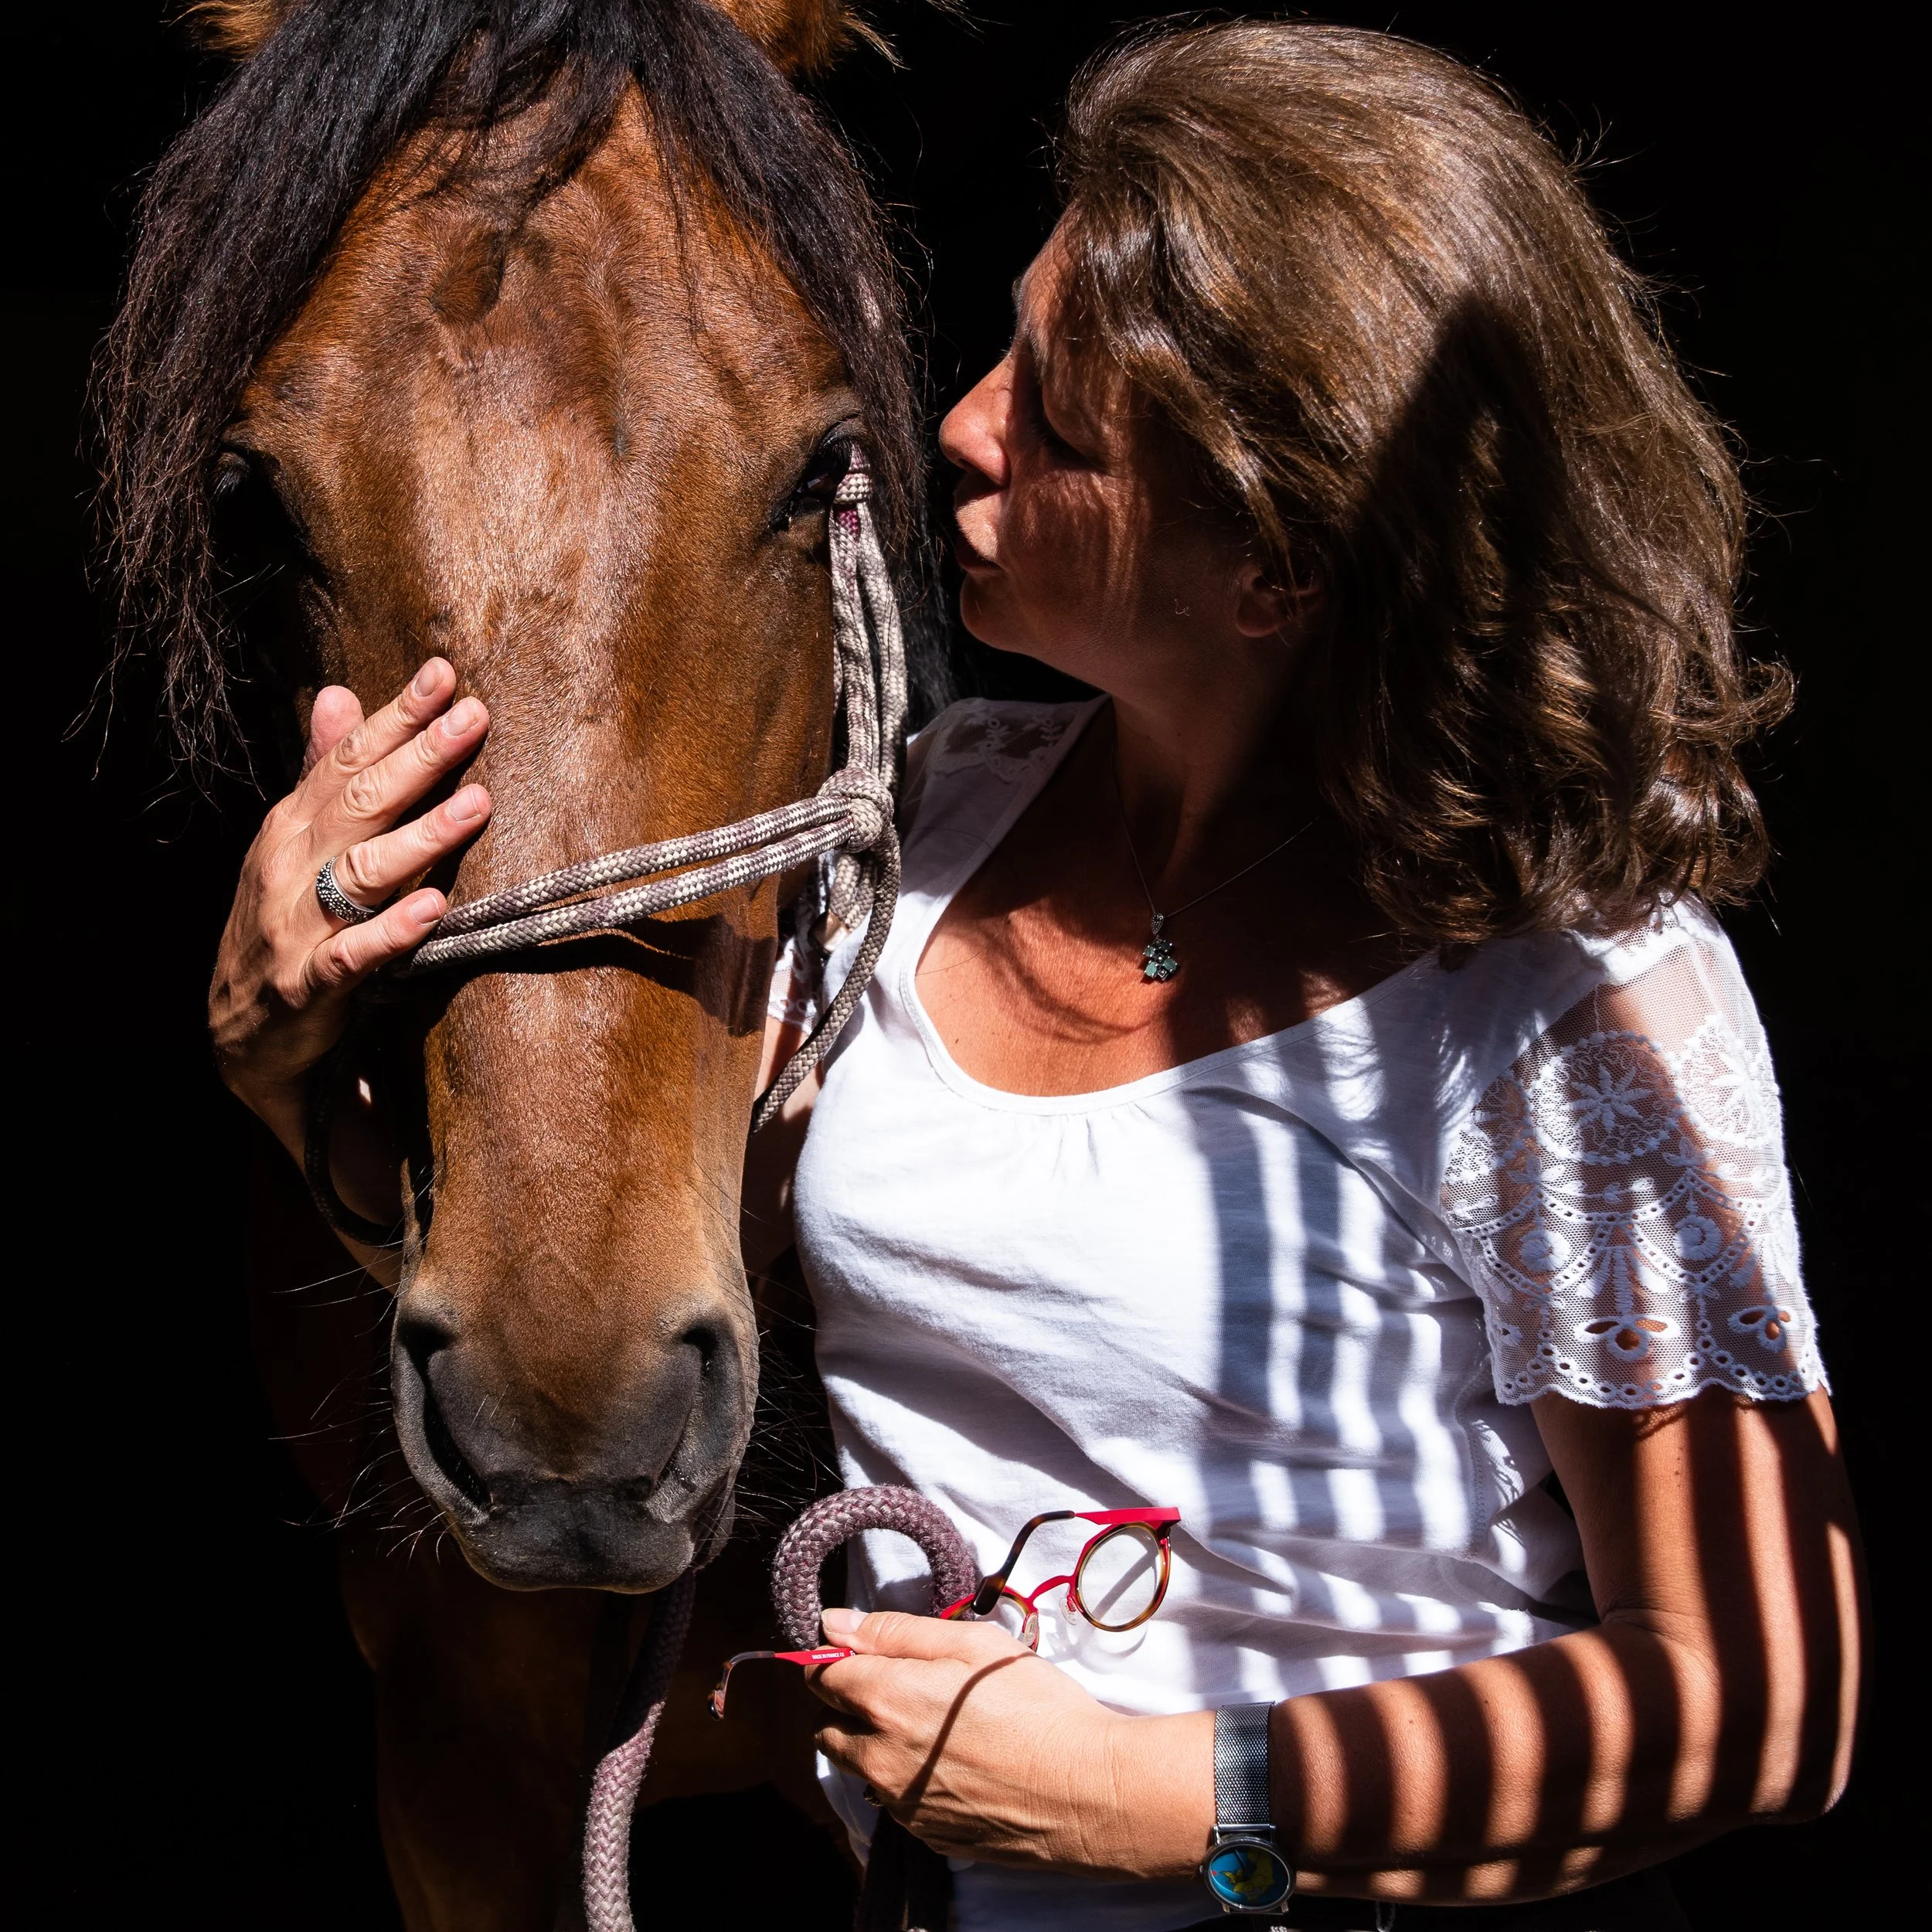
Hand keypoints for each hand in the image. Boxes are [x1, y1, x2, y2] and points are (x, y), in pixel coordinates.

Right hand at [208, 659, 490, 1134]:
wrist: (239, 1028)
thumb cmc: (283, 919)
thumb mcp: (295, 839)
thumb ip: (322, 771)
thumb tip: (339, 694)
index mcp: (293, 824)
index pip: (349, 758)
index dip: (397, 716)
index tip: (445, 674)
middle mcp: (290, 864)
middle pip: (362, 800)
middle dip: (419, 756)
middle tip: (473, 716)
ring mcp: (296, 924)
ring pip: (362, 871)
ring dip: (421, 836)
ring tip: (476, 804)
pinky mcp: (309, 983)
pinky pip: (354, 954)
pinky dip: (392, 931)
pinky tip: (434, 907)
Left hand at [809, 1607, 1212, 1879]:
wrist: (1086, 1791)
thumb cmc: (1036, 1705)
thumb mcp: (972, 1644)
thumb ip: (895, 1631)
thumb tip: (832, 1623)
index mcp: (885, 1700)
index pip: (821, 1676)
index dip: (837, 1659)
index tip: (864, 1652)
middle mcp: (878, 1758)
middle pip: (828, 1728)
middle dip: (848, 1706)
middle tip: (900, 1688)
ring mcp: (899, 1804)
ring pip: (857, 1769)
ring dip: (872, 1746)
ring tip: (930, 1728)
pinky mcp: (923, 1835)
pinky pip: (893, 1802)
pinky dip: (904, 1781)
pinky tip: (951, 1765)